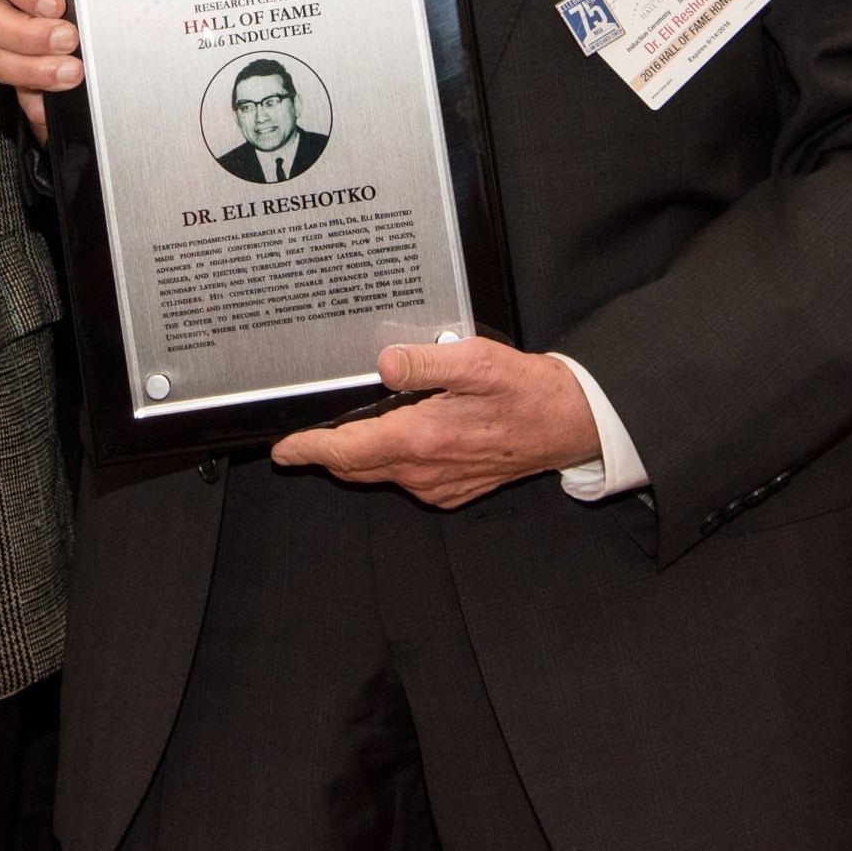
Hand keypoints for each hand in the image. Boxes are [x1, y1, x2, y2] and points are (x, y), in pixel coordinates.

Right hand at [0, 0, 92, 143]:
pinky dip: (33, 102)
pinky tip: (53, 105)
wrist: (109, 46)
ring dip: (28, 68)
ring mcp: (8, 47)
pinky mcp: (20, 83)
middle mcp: (4, 7)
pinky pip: (14, 96)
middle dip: (25, 32)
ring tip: (70, 72)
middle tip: (67, 38)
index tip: (55, 0)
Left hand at [268, 339, 599, 508]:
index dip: (309, 451)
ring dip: (355, 455)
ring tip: (339, 431)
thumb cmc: (525, 392)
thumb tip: (384, 363)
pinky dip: (385, 460)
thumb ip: (425, 361)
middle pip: (355, 467)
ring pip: (378, 473)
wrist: (567, 424)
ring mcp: (437, 485)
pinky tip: (390, 436)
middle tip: (302, 437)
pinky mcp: (450, 488)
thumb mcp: (475, 362)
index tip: (284, 450)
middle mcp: (424, 471)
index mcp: (422, 439)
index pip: (346, 452)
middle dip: (324, 454)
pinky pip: (404, 478)